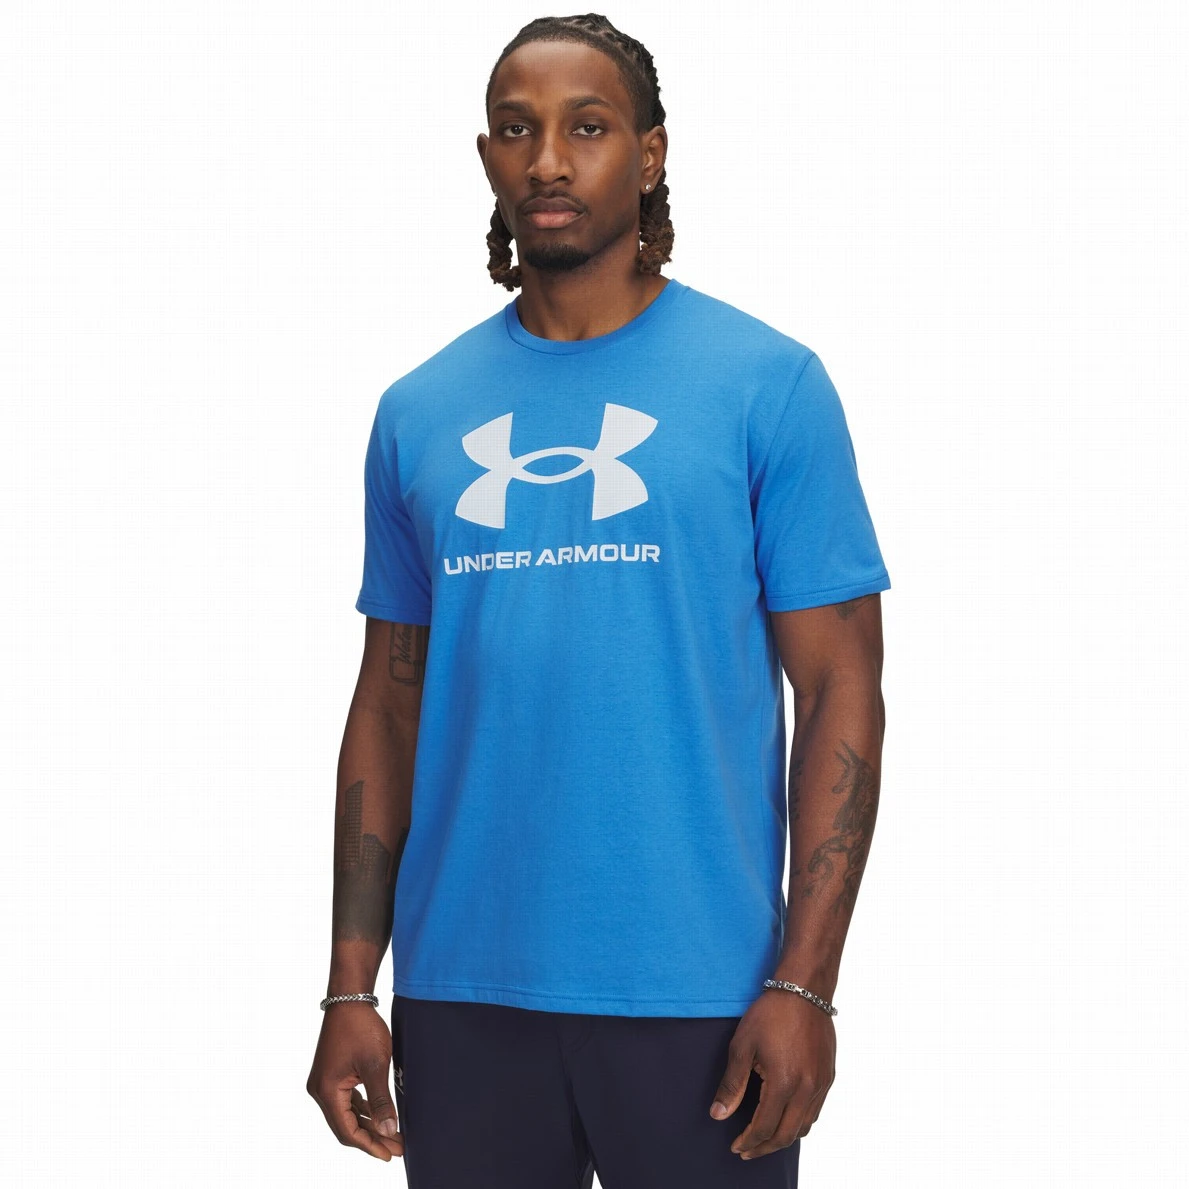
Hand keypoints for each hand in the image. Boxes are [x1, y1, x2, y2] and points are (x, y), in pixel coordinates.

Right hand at [307, 1002, 403, 1160]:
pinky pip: (347, 1100)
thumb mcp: (376, 1066)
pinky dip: (363, 1109)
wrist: (350, 998)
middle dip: (372, 1137)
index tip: (389, 1154)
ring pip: (348, 1113)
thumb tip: (388, 1131)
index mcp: (326, 1091)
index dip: (369, 1145)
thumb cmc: (361, 1028)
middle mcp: (320, 1090)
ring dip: (369, 1124)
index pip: (347, 1131)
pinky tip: (379, 1115)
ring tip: (393, 1135)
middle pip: (346, 1125)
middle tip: (397, 1147)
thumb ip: (381, 1100)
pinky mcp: (333, 1074)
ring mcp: (325, 1082)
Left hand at [708, 988, 835, 1160]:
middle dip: (764, 1147)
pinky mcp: (828, 1076)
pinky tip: (786, 1117)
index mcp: (784, 1083)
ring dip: (783, 1137)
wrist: (804, 991)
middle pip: (786, 1134)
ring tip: (764, 1137)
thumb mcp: (742, 1046)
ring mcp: (821, 1084)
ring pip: (804, 1126)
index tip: (736, 1147)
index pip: (764, 1127)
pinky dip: (799, 1122)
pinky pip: (815, 1111)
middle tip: (747, 1150)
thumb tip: (718, 1115)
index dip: (748, 1141)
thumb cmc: (770, 1014)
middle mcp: (807, 1089)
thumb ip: (731, 1084)